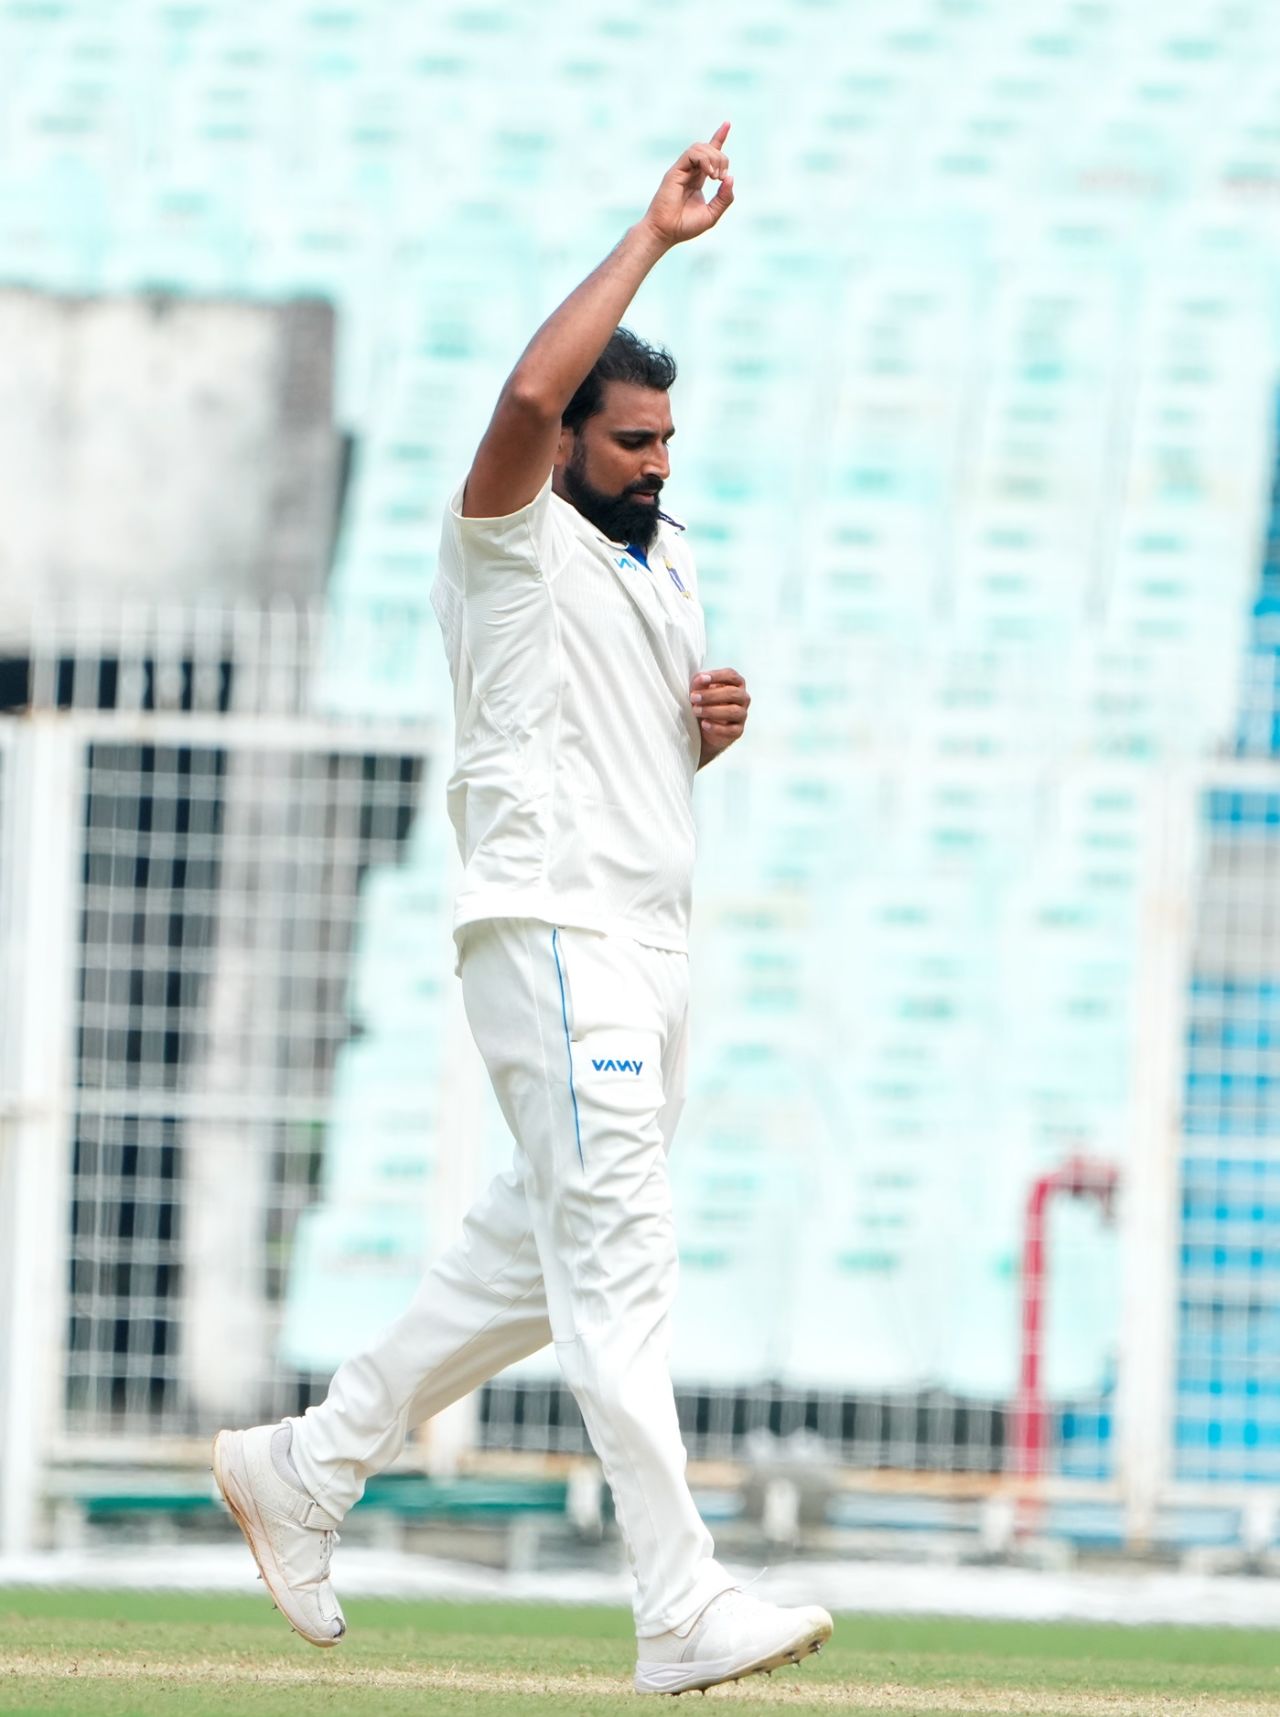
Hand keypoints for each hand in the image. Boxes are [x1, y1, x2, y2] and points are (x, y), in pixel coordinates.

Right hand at [641, 123, 734, 248]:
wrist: (665, 232)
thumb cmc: (685, 226)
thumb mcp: (712, 214)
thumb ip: (724, 198)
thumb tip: (730, 177)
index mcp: (698, 178)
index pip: (709, 153)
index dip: (719, 137)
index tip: (727, 123)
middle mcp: (690, 171)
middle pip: (709, 148)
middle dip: (722, 158)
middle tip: (721, 178)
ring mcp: (681, 170)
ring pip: (701, 147)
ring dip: (714, 158)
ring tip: (715, 177)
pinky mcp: (675, 171)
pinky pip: (692, 153)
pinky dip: (704, 159)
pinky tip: (709, 174)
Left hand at [692, 667, 749, 766]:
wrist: (704, 728)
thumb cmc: (704, 703)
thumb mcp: (699, 690)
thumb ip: (699, 683)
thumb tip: (699, 679)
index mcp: (735, 683)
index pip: (731, 675)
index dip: (717, 676)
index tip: (701, 679)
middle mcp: (742, 697)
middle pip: (733, 693)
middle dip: (711, 695)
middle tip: (693, 698)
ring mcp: (742, 714)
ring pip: (733, 711)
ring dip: (712, 711)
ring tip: (696, 711)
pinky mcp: (738, 730)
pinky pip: (731, 730)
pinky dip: (716, 728)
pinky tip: (704, 724)